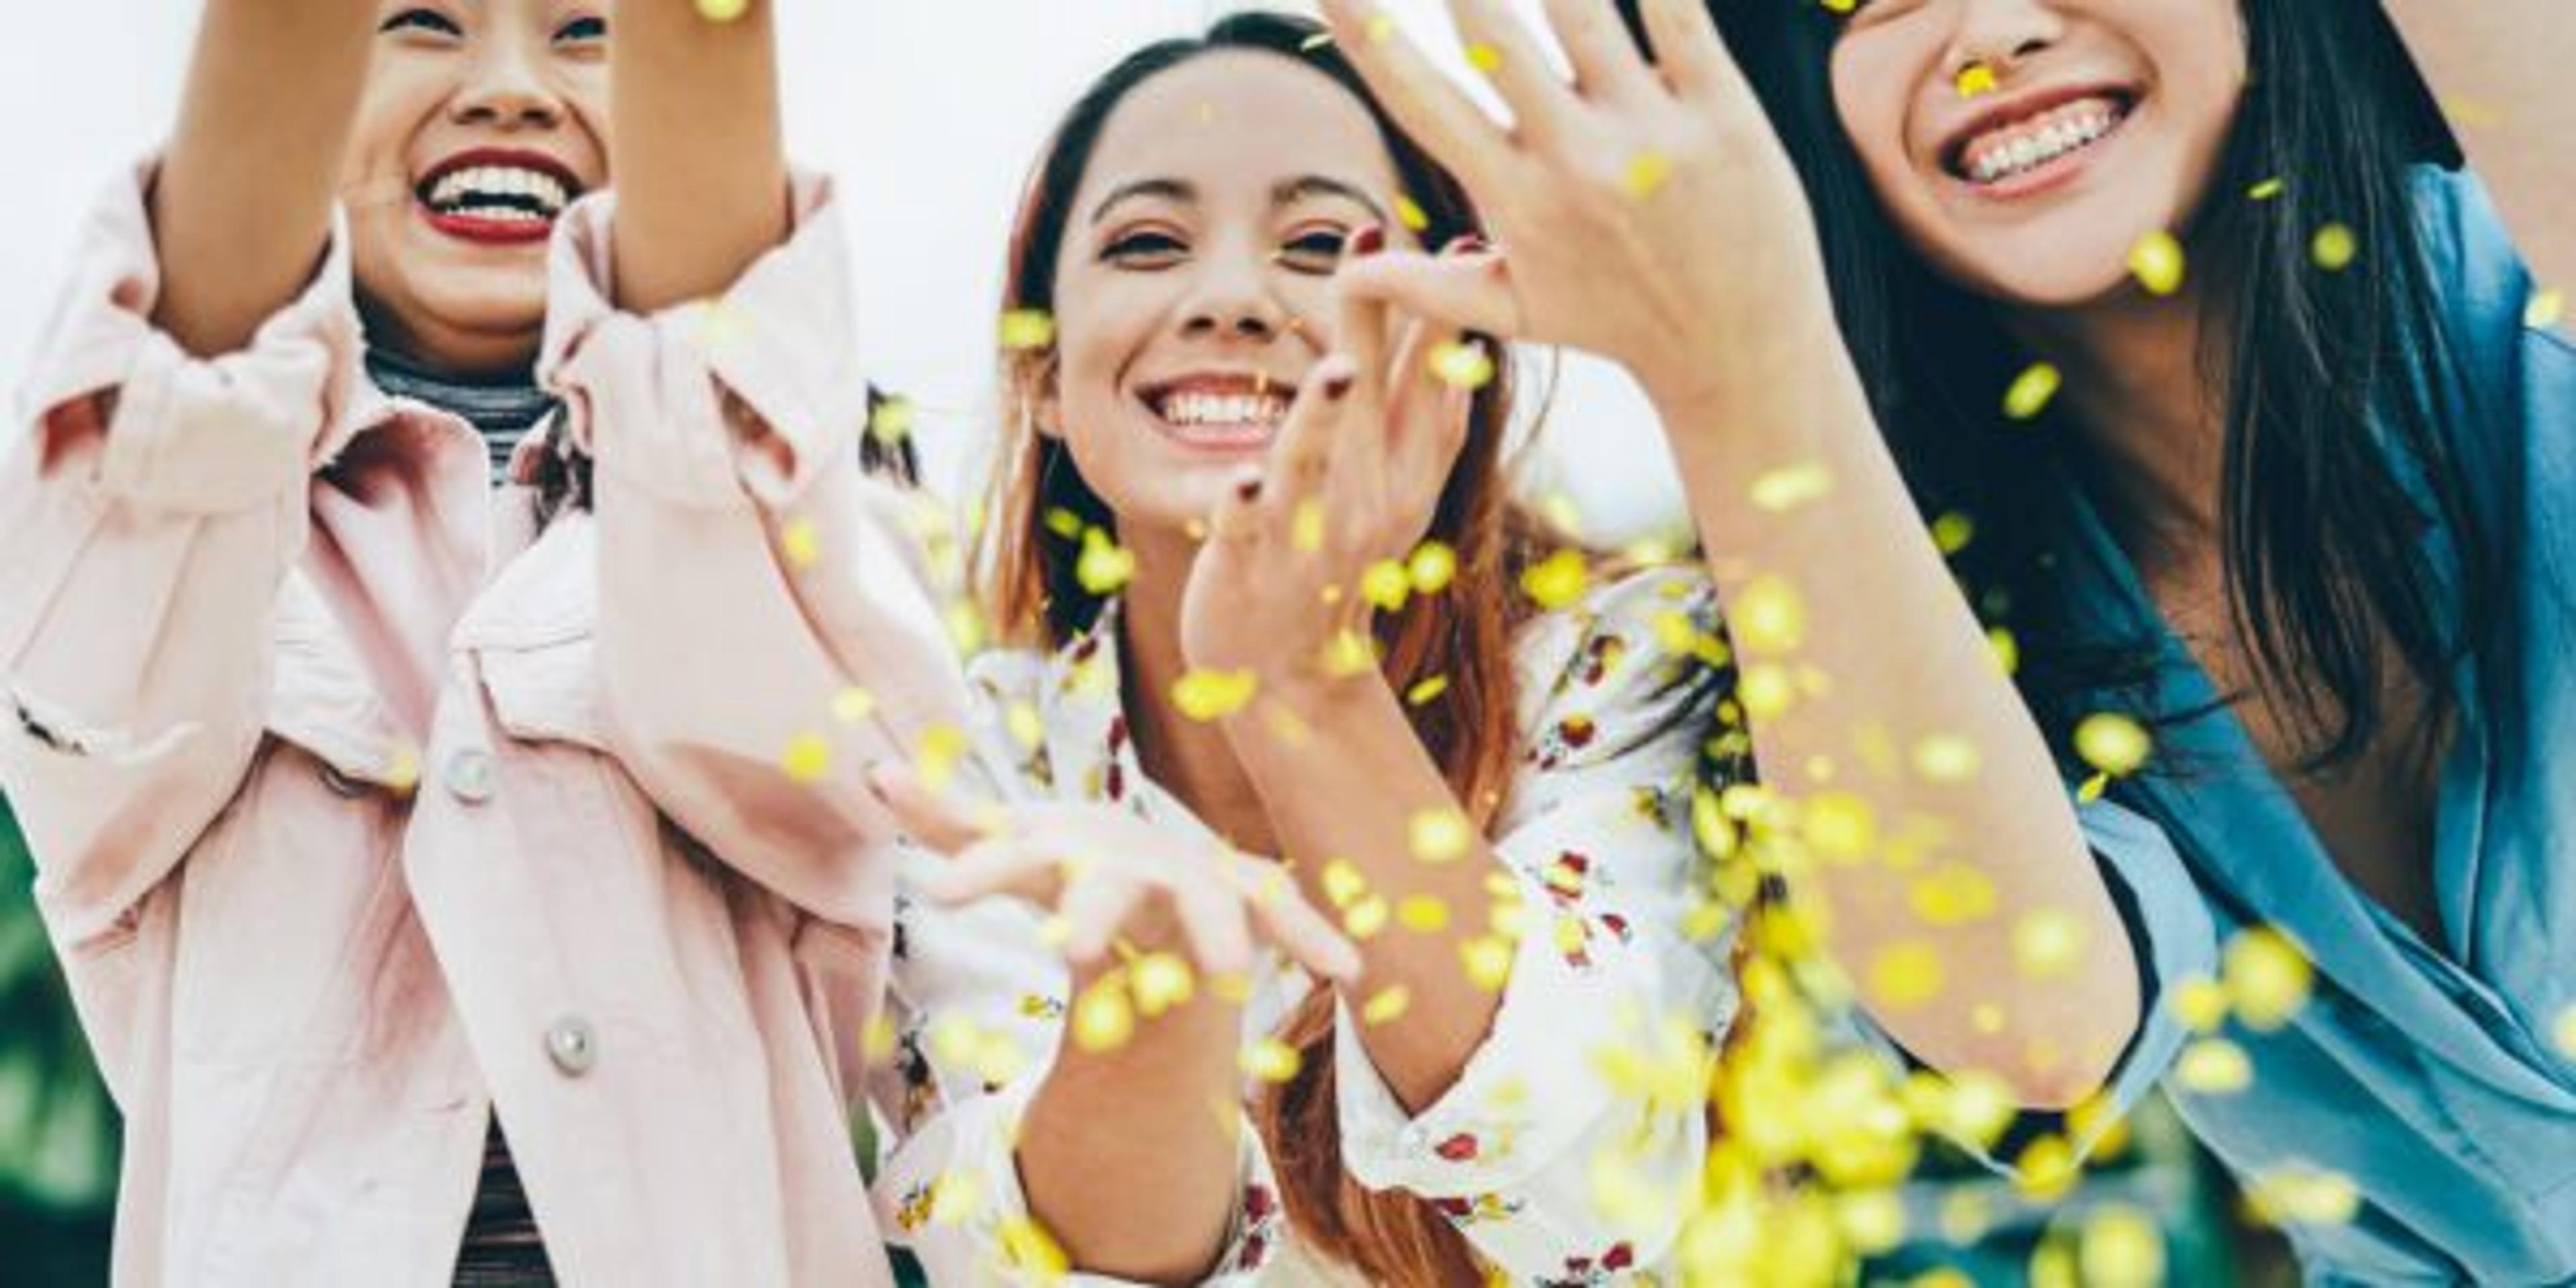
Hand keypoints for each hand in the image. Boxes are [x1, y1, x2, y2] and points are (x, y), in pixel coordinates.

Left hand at [868, 765, 1362, 984]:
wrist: (1154, 852)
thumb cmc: (1068, 852)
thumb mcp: (1007, 839)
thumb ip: (948, 817)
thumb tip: (872, 768)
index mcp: (1063, 853)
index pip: (1012, 858)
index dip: (977, 870)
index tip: (934, 897)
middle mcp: (1128, 861)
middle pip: (1108, 886)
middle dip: (1095, 912)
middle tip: (1072, 947)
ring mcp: (1190, 878)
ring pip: (1207, 901)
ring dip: (1217, 932)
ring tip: (1225, 973)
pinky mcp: (1242, 900)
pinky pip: (1281, 915)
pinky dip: (1312, 935)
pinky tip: (1348, 970)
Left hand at [1177, 260, 1477, 700]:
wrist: (1288, 668)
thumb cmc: (1333, 553)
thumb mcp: (1397, 485)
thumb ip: (1421, 409)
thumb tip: (1457, 322)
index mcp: (1403, 470)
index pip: (1434, 381)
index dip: (1443, 315)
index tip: (1462, 244)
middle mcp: (1366, 497)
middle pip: (1376, 401)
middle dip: (1381, 329)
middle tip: (1384, 253)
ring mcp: (1309, 530)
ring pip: (1317, 463)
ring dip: (1324, 417)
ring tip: (1335, 371)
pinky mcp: (1250, 562)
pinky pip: (1248, 528)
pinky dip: (1247, 503)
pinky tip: (1246, 478)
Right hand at [1318, 0, 1828, 409]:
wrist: (1740, 350)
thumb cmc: (1620, 323)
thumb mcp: (1516, 312)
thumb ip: (1425, 283)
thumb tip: (1345, 269)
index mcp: (1515, 197)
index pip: (1420, 100)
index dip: (1366, 32)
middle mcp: (1574, 160)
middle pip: (1492, 35)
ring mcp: (1649, 134)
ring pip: (1582, 10)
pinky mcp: (1722, 112)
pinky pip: (1679, 15)